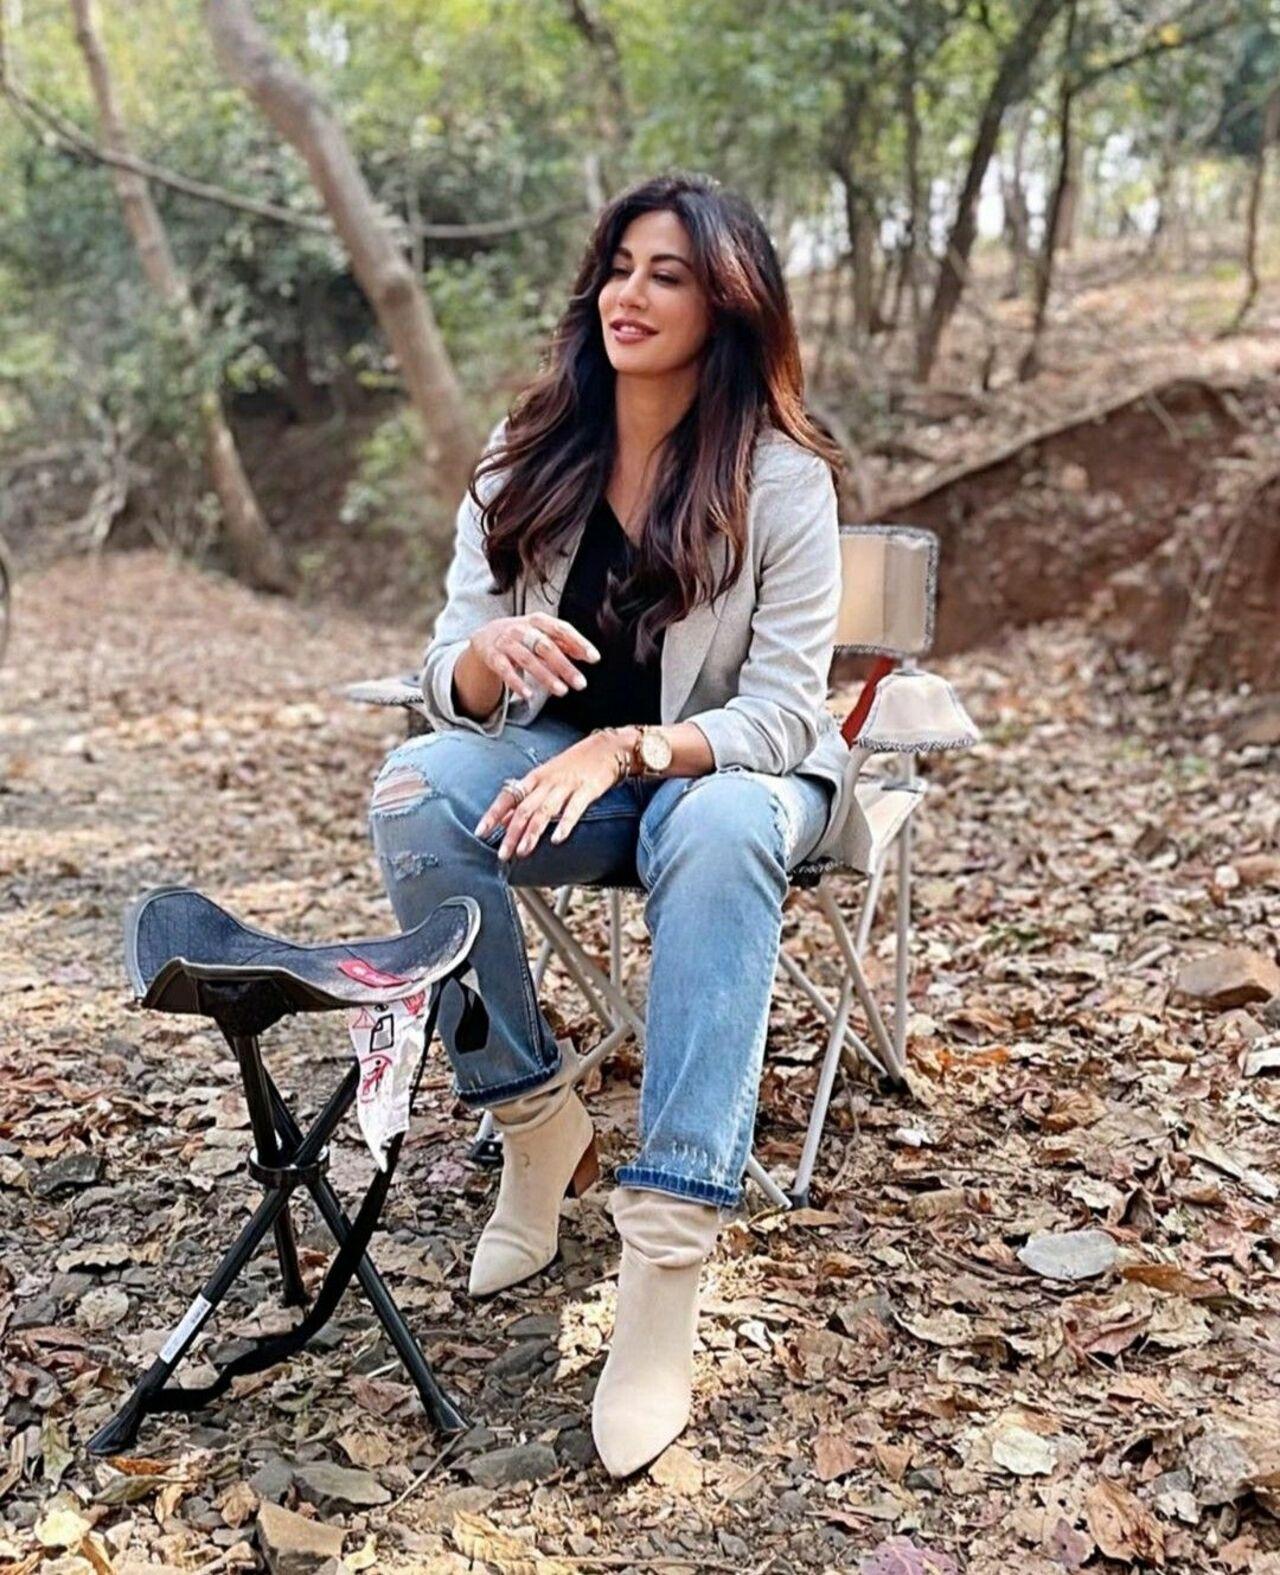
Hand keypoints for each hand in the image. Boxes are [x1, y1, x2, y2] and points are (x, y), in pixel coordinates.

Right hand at [467, 614, 599, 703]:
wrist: (486, 636)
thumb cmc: (522, 637)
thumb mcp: (543, 634)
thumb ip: (565, 643)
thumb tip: (590, 655)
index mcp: (538, 620)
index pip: (562, 629)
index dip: (579, 642)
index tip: (594, 658)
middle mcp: (521, 628)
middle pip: (546, 646)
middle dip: (564, 666)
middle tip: (581, 684)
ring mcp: (506, 641)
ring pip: (527, 659)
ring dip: (546, 676)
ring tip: (562, 691)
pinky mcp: (492, 656)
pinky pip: (505, 670)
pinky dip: (516, 683)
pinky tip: (528, 695)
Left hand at [476, 729, 635, 860]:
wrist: (607, 747)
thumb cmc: (574, 765)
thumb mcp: (546, 779)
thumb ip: (525, 800)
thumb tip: (501, 821)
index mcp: (534, 778)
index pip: (508, 796)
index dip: (493, 814)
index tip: (480, 832)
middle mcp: (547, 782)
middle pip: (524, 809)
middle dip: (511, 833)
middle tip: (502, 854)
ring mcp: (567, 785)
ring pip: (545, 811)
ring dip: (532, 832)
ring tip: (523, 851)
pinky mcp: (587, 789)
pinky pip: (574, 809)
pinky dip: (565, 824)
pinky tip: (557, 839)